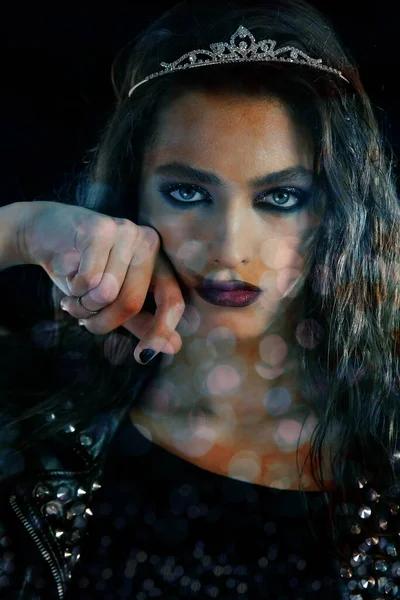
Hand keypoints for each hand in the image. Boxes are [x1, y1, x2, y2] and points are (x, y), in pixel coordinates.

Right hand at [21, 201, 184, 362]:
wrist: (47, 234)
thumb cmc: (85, 269)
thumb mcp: (116, 299)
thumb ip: (144, 321)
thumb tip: (175, 347)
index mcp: (159, 262)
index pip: (172, 301)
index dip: (160, 331)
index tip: (140, 357)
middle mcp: (148, 243)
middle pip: (131, 303)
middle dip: (101, 321)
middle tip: (83, 320)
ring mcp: (126, 232)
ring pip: (106, 293)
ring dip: (82, 304)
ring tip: (74, 294)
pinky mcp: (99, 228)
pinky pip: (87, 279)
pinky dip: (73, 288)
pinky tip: (68, 275)